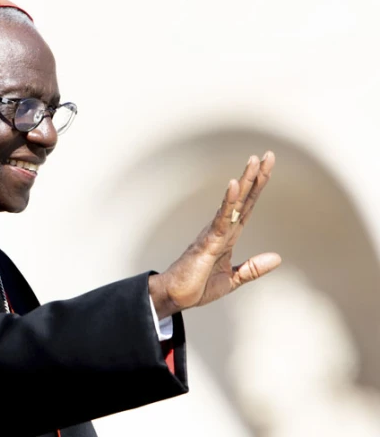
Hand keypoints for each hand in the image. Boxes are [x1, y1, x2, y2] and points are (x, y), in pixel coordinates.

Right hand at [149, 151, 281, 317]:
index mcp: (228, 236)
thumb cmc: (196, 286)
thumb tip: (277, 258)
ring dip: (244, 181)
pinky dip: (229, 202)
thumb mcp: (232, 280)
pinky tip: (234, 186)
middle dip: (255, 177)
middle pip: (242, 199)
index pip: (247, 207)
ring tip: (254, 161)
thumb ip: (253, 268)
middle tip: (267, 155)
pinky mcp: (207, 242)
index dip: (257, 187)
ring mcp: (214, 233)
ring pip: (233, 203)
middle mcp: (221, 229)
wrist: (175, 296)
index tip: (267, 168)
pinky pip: (221, 219)